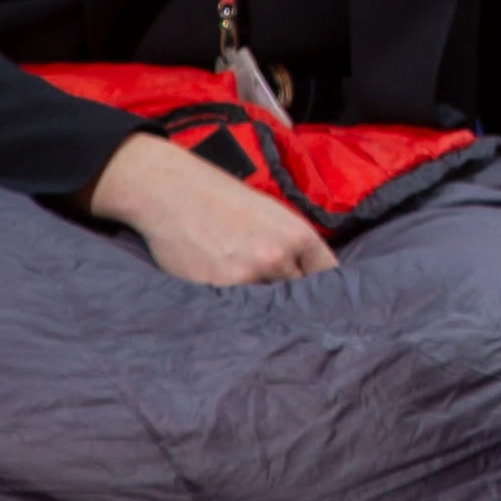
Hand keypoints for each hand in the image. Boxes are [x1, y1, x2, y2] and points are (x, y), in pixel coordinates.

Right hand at [89, 130, 337, 288]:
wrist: (172, 191)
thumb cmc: (219, 197)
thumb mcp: (270, 213)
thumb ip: (291, 244)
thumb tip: (305, 274)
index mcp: (298, 235)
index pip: (328, 274)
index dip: (324, 286)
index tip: (319, 295)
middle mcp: (279, 257)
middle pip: (298, 293)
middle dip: (290, 294)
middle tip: (277, 294)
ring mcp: (249, 276)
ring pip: (267, 304)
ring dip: (260, 303)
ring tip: (242, 287)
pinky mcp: (219, 290)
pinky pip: (237, 308)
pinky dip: (234, 306)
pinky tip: (224, 292)